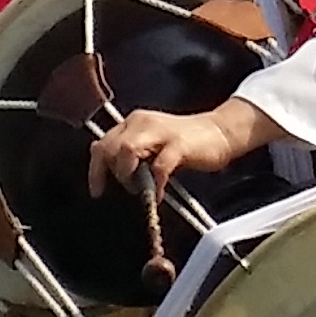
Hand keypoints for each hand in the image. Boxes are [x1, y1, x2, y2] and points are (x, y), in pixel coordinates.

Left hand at [88, 101, 266, 194]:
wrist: (220, 132)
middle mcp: (142, 122)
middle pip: (110, 147)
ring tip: (139, 190)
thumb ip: (130, 151)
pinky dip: (156, 183)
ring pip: (127, 150)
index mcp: (133, 122)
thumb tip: (105, 165)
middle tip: (124, 190)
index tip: (98, 190)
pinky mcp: (179, 144)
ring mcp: (161, 131)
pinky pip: (159, 165)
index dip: (95, 170)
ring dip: (128, 175)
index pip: (102, 143)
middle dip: (112, 173)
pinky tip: (159, 194)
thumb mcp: (152, 143)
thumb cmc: (186, 142)